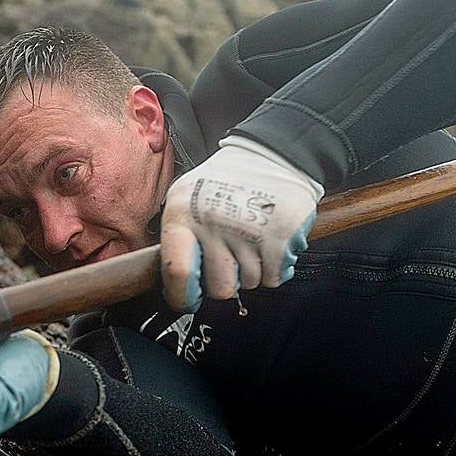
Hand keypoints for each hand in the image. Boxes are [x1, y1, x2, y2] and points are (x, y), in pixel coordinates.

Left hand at [160, 135, 322, 312]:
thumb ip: (177, 239)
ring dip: (252, 270)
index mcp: (183, 214)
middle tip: (231, 254)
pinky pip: (274, 278)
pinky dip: (275, 267)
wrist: (272, 154)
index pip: (178, 272)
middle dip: (227, 280)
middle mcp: (214, 221)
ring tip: (251, 238)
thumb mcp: (186, 198)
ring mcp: (249, 230)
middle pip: (219, 288)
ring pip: (249, 284)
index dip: (183, 296)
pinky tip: (270, 242)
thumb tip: (174, 285)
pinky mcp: (281, 236)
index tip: (188, 301)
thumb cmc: (226, 182)